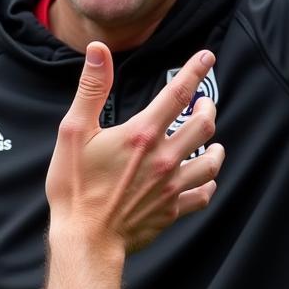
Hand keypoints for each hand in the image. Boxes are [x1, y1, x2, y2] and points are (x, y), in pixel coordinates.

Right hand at [46, 42, 222, 252]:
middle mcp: (164, 158)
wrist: (86, 238)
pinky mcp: (172, 210)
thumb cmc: (75, 185)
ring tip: (211, 140)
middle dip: (207, 106)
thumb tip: (99, 51)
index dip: (195, 71)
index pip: (178, 93)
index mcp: (142, 134)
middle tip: (203, 101)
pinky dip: (207, 183)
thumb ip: (91, 88)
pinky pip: (202, 194)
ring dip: (214, 145)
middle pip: (203, 124)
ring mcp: (172, 186)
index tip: (207, 57)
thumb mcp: (73, 130)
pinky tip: (204, 178)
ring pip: (211, 161)